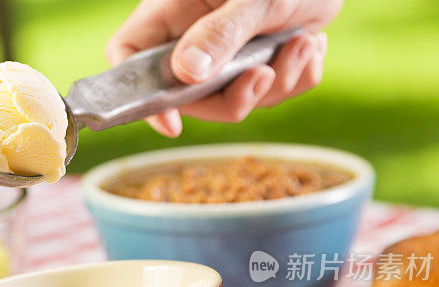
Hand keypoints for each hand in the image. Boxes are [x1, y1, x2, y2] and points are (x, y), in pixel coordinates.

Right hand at [107, 0, 343, 135]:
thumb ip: (220, 33)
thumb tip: (186, 72)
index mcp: (171, 13)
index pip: (129, 57)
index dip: (139, 95)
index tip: (172, 122)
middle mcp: (193, 39)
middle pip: (189, 96)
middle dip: (235, 95)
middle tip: (265, 73)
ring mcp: (226, 55)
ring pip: (235, 99)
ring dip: (278, 82)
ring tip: (303, 43)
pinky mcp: (259, 63)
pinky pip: (271, 94)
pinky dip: (297, 77)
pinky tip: (309, 44)